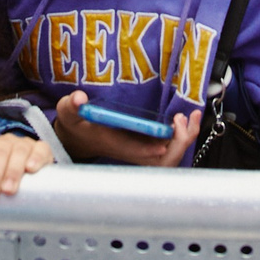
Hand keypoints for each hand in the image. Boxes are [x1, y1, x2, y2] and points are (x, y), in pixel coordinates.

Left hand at [0, 130, 52, 199]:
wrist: (28, 176)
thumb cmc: (0, 176)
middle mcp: (7, 141)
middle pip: (0, 151)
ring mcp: (25, 144)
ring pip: (19, 150)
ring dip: (13, 170)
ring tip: (8, 190)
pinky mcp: (43, 150)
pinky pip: (41, 149)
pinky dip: (36, 158)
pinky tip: (31, 169)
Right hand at [52, 90, 199, 167]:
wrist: (78, 136)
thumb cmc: (77, 124)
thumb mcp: (69, 113)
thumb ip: (72, 105)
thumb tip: (79, 99)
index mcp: (114, 144)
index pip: (135, 153)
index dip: (151, 150)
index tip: (163, 141)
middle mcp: (131, 151)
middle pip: (160, 161)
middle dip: (177, 145)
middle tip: (185, 120)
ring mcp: (141, 150)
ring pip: (168, 156)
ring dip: (183, 140)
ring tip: (191, 117)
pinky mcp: (146, 145)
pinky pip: (169, 148)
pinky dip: (180, 137)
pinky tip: (185, 119)